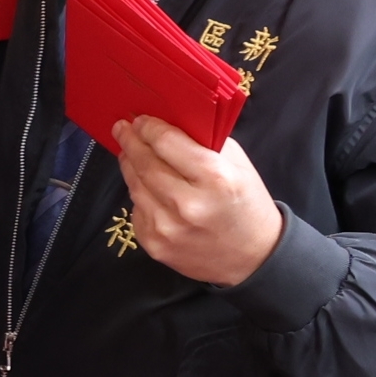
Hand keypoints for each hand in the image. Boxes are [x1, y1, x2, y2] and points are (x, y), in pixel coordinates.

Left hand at [110, 118, 285, 285]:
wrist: (253, 257)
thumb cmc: (246, 203)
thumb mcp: (237, 165)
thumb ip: (204, 143)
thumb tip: (168, 123)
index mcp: (216, 178)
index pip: (167, 143)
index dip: (149, 128)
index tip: (139, 119)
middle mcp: (188, 204)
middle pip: (145, 164)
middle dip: (131, 142)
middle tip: (122, 128)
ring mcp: (167, 227)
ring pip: (135, 186)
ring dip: (130, 166)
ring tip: (129, 152)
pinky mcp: (154, 244)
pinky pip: (136, 209)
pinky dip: (139, 194)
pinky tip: (146, 186)